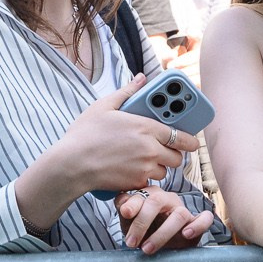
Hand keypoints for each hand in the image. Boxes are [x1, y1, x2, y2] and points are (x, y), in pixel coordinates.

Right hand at [48, 78, 197, 195]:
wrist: (71, 165)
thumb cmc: (84, 134)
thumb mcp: (104, 106)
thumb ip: (127, 92)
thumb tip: (141, 78)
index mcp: (146, 127)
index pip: (181, 136)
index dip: (189, 140)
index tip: (191, 140)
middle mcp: (150, 149)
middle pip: (177, 157)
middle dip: (173, 154)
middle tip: (163, 148)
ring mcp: (144, 168)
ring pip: (165, 171)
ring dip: (160, 166)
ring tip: (145, 158)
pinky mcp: (135, 183)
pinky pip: (150, 181)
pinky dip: (145, 177)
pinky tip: (132, 169)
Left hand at [115, 187, 213, 254]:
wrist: (158, 243)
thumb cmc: (142, 228)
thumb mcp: (128, 220)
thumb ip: (124, 208)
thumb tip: (123, 205)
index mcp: (150, 194)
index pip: (141, 195)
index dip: (133, 204)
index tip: (125, 215)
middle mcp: (167, 199)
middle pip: (156, 202)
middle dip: (142, 223)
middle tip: (131, 243)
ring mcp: (182, 210)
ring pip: (179, 214)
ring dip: (162, 233)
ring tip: (147, 249)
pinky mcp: (196, 222)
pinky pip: (205, 219)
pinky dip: (198, 225)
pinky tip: (186, 234)